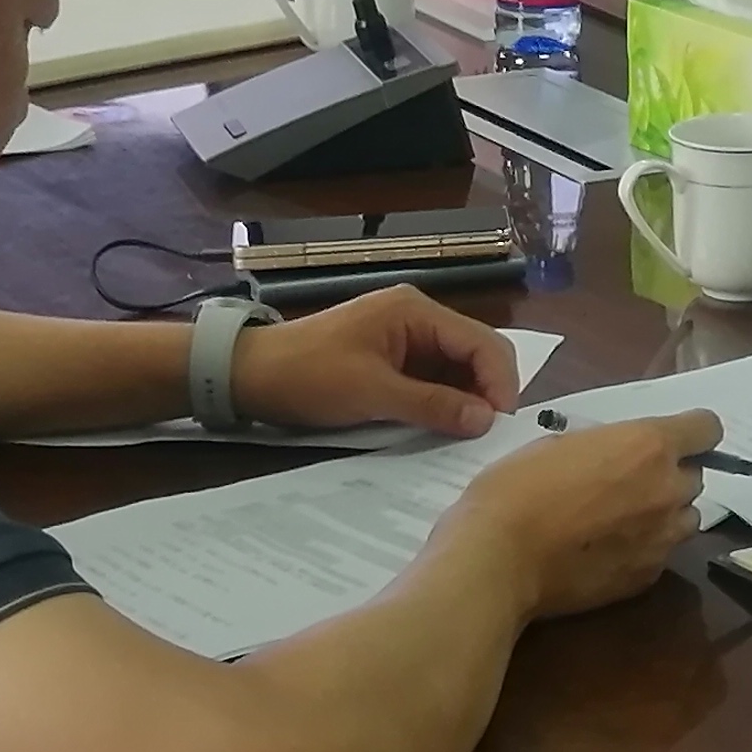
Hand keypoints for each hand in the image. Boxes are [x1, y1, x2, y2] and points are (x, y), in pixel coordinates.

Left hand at [232, 288, 512, 439]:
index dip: (500, 383)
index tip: (500, 427)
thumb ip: (432, 404)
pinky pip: (433, 380)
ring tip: (468, 439)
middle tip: (488, 437)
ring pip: (457, 370)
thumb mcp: (372, 393)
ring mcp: (406, 339)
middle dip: (487, 392)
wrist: (250, 375)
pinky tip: (443, 430)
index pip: (483, 342)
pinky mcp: (393, 361)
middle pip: (476, 353)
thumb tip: (485, 419)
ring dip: (466, 401)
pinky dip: (443, 403)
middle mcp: (419, 318)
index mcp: (417, 312)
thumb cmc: (309, 375)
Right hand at [431, 414, 722, 621]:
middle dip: (668, 477)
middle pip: (694, 478)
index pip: (706, 429)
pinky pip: (660, 555)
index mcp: (648, 446)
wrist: (499, 559)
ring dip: (664, 516)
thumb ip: (604, 448)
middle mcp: (667, 490)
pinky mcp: (647, 577)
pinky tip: (605, 554)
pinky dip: (643, 550)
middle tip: (628, 485)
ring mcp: (662, 539)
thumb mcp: (558, 445)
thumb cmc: (516, 489)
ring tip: (621, 522)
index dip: (691, 433)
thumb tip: (615, 459)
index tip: (670, 441)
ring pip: (685, 520)